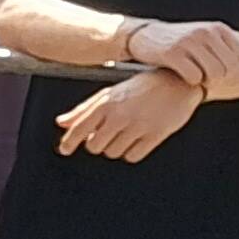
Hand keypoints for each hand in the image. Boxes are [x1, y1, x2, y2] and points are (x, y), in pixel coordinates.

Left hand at [57, 67, 202, 162]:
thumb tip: (61, 122)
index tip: (64, 150)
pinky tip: (136, 141)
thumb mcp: (110, 93)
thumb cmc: (141, 87)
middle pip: (94, 146)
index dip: (68, 142)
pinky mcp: (156, 134)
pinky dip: (131, 153)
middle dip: (97, 144)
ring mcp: (138, 125)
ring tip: (124, 135)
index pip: (79, 128)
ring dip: (115, 148)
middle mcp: (120, 115)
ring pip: (113, 153)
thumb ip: (84, 109)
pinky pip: (133, 156)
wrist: (178, 82)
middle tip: (106, 136)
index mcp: (106, 103)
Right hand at [129, 18, 238, 92]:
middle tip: (207, 78)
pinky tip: (184, 77)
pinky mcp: (172, 54)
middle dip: (220, 78)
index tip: (220, 73)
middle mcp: (205, 33)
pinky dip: (191, 81)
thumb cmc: (183, 39)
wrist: (146, 36)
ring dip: (206, 81)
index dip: (234, 71)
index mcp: (218, 29)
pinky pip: (193, 76)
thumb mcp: (211, 35)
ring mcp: (189, 42)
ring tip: (198, 78)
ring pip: (213, 73)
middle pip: (228, 68)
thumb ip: (236, 42)